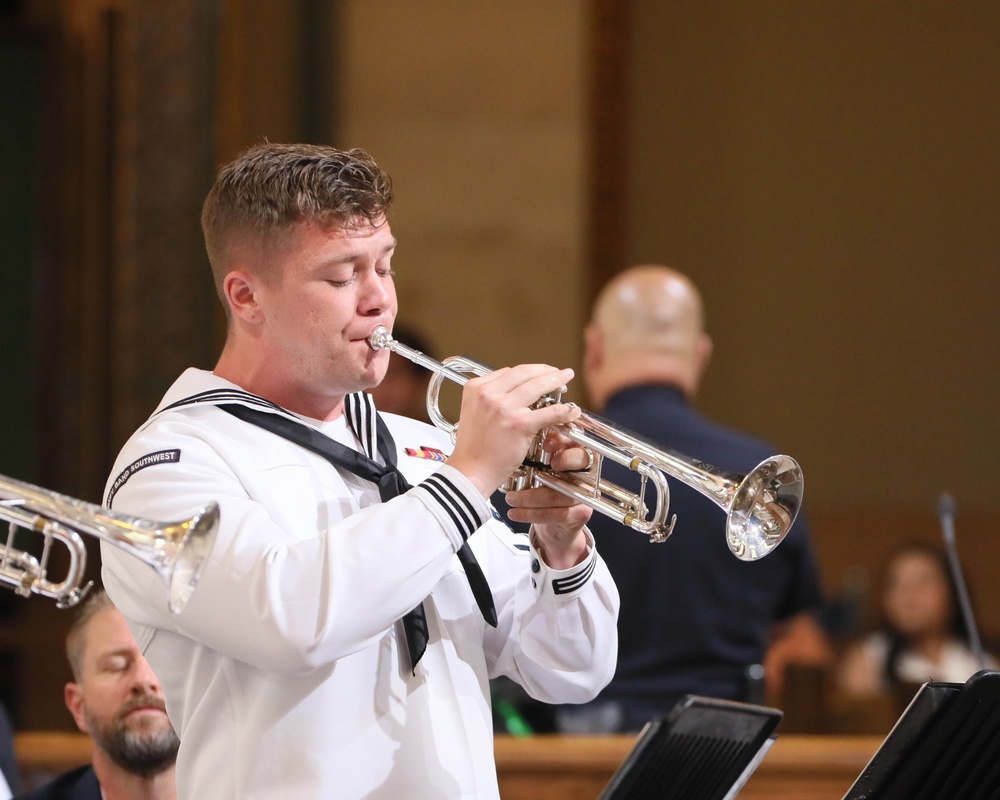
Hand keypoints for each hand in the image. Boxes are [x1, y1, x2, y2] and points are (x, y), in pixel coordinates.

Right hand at [447, 364, 580, 496]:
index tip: (538, 374)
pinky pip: (548, 412)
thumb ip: (490, 399)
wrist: (470, 471)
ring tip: (566, 379)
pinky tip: (570, 410)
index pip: (507, 371)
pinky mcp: (519, 424)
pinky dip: (563, 410)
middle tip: (558, 372)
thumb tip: (515, 392)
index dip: (527, 372)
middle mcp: (488, 394)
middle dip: (545, 369)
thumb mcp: (474, 412)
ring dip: (556, 380)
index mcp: (475, 388)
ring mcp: (503, 407)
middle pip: (523, 373)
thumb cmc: (473, 448)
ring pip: (537, 386)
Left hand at [503, 431, 592, 568]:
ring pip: (561, 493)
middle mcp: (585, 471)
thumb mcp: (536, 462)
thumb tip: (524, 425)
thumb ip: (536, 444)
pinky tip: (514, 513)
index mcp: (576, 453)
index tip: (546, 445)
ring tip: (510, 498)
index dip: (563, 441)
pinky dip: (532, 514)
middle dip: (562, 462)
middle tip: (538, 470)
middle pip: (581, 461)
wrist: (547, 521)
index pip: (577, 440)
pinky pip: (558, 514)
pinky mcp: (580, 514)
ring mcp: (585, 493)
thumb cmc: (540, 484)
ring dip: (531, 497)